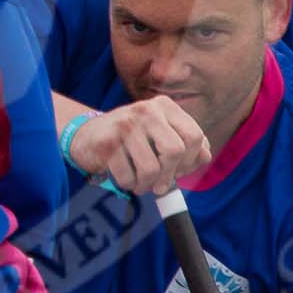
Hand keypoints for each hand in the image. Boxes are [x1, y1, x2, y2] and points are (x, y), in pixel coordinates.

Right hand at [68, 97, 209, 195]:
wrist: (88, 136)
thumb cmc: (132, 140)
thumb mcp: (161, 135)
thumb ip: (187, 144)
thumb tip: (204, 156)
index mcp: (164, 106)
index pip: (194, 136)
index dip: (191, 160)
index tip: (180, 171)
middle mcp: (146, 110)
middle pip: (174, 151)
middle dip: (170, 175)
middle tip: (162, 185)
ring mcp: (124, 125)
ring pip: (151, 168)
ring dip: (147, 185)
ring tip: (142, 184)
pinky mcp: (106, 143)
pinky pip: (128, 177)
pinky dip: (129, 185)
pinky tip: (126, 179)